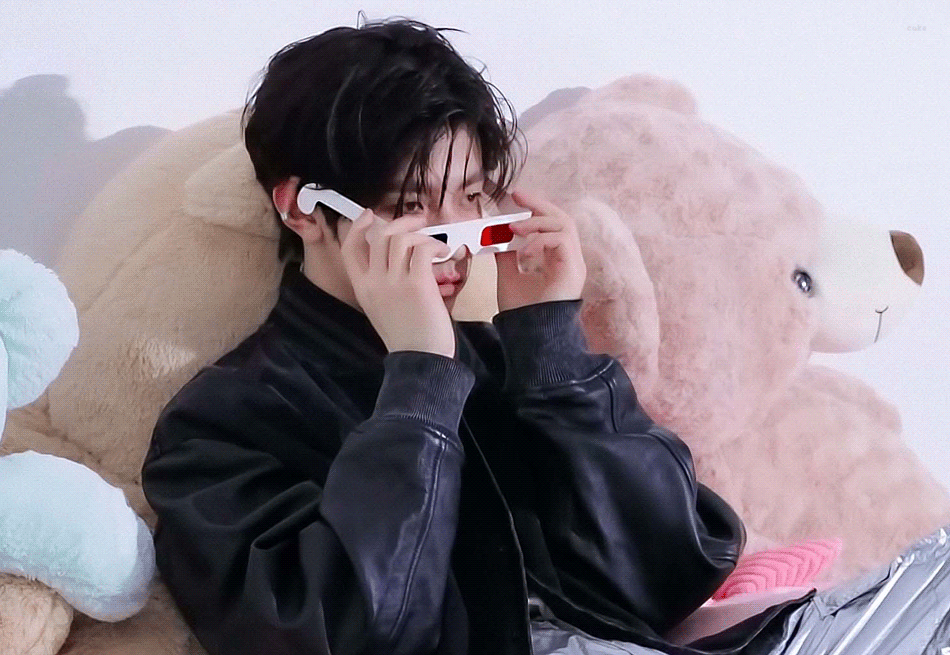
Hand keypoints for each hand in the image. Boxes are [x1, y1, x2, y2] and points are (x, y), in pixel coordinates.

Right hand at [340, 210, 455, 357]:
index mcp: (362, 288)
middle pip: (378, 236)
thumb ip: (383, 283)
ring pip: (400, 239)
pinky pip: (422, 249)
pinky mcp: (417, 283)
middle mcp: (374, 282)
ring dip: (421, 236)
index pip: (349, 249)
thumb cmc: (408, 336)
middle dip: (399, 222)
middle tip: (417, 222)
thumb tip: (397, 256)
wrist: (420, 359)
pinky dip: (434, 246)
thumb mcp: (382, 308)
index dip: (358, 227)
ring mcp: (394, 282)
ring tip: (435, 246)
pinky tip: (443, 254)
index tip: (370, 215)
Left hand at [494, 190, 586, 312]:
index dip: (535, 207)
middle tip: (517, 197)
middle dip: (539, 204)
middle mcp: (570, 258)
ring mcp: (574, 264)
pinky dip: (540, 240)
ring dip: (537, 222)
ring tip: (514, 229)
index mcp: (557, 258)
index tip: (515, 197)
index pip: (552, 223)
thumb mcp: (508, 276)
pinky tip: (523, 252)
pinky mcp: (574, 270)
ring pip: (564, 225)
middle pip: (562, 217)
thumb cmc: (522, 312)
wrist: (530, 336)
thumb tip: (495, 235)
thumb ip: (506, 255)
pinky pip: (561, 240)